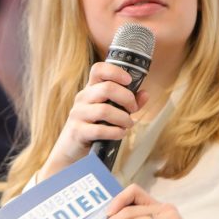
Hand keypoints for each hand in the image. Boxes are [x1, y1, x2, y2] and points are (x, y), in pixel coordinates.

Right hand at [41, 62, 146, 179]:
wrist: (72, 150)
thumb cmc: (96, 126)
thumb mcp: (113, 111)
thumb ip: (129, 102)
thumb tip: (145, 94)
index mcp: (91, 89)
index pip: (98, 69)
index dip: (115, 71)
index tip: (129, 80)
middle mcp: (83, 98)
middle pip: (107, 88)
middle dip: (127, 99)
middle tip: (133, 109)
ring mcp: (78, 114)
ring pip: (105, 110)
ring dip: (123, 118)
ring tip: (128, 124)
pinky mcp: (77, 131)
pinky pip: (100, 130)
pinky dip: (115, 132)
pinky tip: (120, 134)